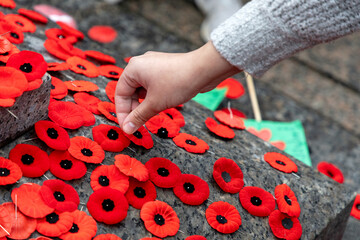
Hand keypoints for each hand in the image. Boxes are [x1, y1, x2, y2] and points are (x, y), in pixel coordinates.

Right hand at [115, 41, 240, 133]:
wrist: (204, 69)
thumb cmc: (177, 83)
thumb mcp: (155, 103)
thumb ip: (138, 117)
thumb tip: (127, 129)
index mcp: (133, 68)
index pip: (120, 93)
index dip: (122, 113)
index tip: (126, 128)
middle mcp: (141, 64)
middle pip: (130, 91)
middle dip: (133, 109)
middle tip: (137, 125)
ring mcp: (154, 66)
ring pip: (142, 89)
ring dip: (144, 104)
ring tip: (149, 117)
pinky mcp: (165, 69)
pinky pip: (153, 86)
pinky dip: (153, 97)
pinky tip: (159, 107)